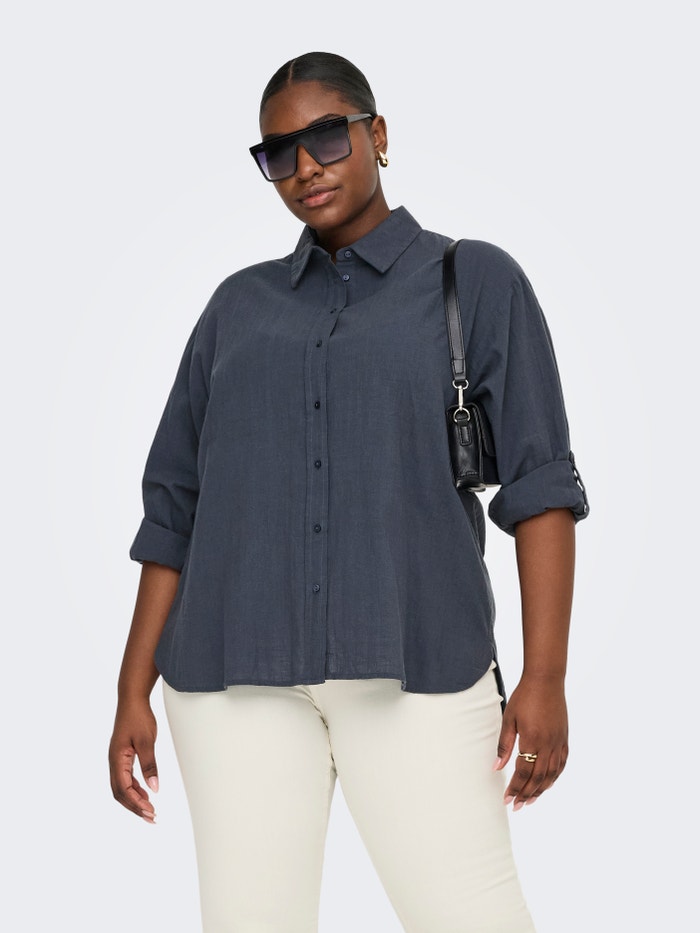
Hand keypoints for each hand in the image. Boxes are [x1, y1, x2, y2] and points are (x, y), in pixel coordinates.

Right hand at [109, 698, 159, 822]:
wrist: (132, 700)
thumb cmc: (138, 717)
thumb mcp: (146, 741)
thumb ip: (149, 765)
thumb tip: (154, 789)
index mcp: (117, 759)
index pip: (124, 789)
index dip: (136, 803)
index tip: (150, 812)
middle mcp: (113, 762)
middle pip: (120, 793)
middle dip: (135, 807)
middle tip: (152, 817)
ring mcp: (116, 760)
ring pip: (121, 787)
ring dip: (134, 800)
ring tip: (150, 810)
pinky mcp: (122, 756)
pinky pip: (125, 778)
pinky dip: (135, 789)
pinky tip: (145, 792)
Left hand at [493, 673, 568, 810]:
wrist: (546, 680)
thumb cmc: (524, 697)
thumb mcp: (509, 719)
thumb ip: (504, 744)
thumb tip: (497, 767)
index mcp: (532, 740)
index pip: (523, 772)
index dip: (515, 788)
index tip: (507, 800)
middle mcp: (548, 745)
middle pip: (538, 778)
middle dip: (526, 794)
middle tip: (516, 806)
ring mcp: (559, 743)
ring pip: (551, 774)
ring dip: (540, 790)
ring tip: (530, 800)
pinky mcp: (564, 739)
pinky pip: (561, 764)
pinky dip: (554, 777)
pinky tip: (546, 783)